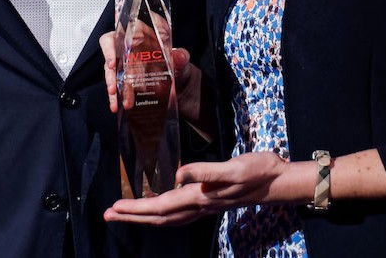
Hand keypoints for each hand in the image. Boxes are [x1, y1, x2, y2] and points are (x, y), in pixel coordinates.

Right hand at [99, 30, 194, 114]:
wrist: (184, 88)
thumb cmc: (180, 68)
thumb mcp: (183, 61)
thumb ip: (181, 57)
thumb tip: (179, 56)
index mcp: (139, 40)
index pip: (117, 37)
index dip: (109, 48)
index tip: (112, 63)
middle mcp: (129, 53)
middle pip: (111, 59)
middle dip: (110, 75)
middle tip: (113, 87)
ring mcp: (127, 69)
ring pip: (112, 76)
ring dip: (113, 89)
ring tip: (116, 101)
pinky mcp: (127, 84)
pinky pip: (117, 89)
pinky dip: (116, 98)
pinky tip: (117, 106)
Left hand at [103, 152, 299, 225]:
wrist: (277, 180)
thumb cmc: (257, 170)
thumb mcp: (233, 167)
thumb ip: (205, 172)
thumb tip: (178, 174)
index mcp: (200, 197)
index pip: (160, 205)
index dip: (136, 208)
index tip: (115, 206)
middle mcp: (199, 205)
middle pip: (158, 217)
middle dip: (132, 216)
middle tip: (108, 214)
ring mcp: (204, 206)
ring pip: (166, 218)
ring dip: (142, 217)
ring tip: (124, 214)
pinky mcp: (209, 202)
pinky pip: (177, 214)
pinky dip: (160, 214)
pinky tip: (156, 210)